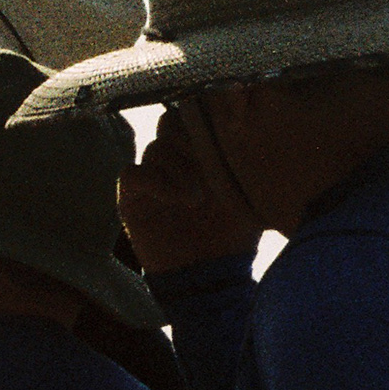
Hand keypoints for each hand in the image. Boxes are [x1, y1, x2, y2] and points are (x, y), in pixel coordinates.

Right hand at [120, 109, 260, 271]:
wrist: (209, 276)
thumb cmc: (234, 234)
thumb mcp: (250, 192)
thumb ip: (251, 158)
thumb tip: (257, 117)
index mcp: (200, 152)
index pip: (196, 113)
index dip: (209, 117)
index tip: (228, 129)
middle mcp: (173, 158)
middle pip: (172, 124)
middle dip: (192, 140)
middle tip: (211, 164)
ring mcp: (151, 176)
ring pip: (157, 148)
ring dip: (180, 169)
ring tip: (200, 198)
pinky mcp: (130, 197)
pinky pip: (134, 173)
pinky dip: (157, 183)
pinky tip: (181, 201)